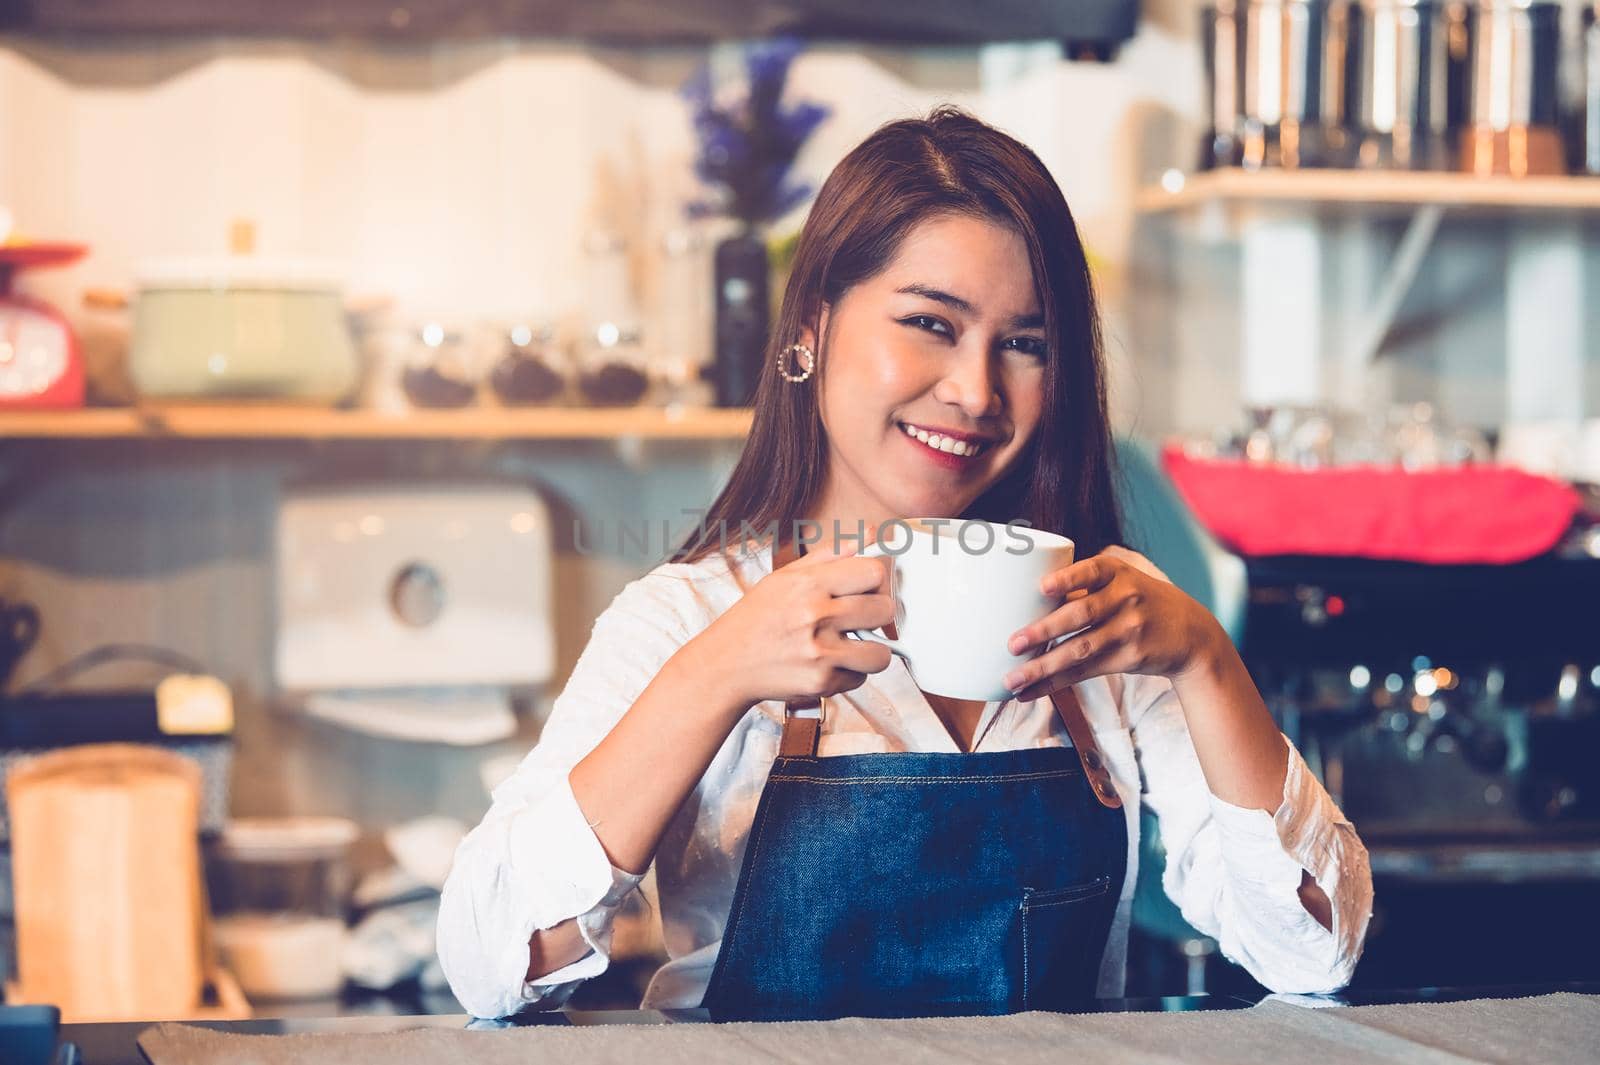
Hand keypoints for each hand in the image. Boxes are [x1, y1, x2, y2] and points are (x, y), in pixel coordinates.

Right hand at [697, 539, 896, 708]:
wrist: (725, 664)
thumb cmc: (756, 618)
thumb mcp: (785, 577)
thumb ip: (831, 554)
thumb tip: (872, 534)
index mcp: (808, 583)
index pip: (874, 572)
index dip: (877, 581)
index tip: (869, 589)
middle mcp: (815, 616)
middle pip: (883, 610)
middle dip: (877, 615)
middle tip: (861, 619)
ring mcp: (819, 652)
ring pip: (881, 653)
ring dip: (870, 651)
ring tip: (851, 645)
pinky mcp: (821, 683)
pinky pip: (860, 678)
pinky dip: (849, 674)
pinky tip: (829, 664)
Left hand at [1000, 545, 1224, 701]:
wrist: (1192, 634)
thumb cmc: (1141, 602)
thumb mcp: (1122, 581)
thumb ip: (1082, 586)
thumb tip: (1021, 596)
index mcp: (1116, 572)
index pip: (1090, 572)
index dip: (1067, 579)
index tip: (1042, 587)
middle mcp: (1125, 597)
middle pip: (1080, 615)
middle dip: (1044, 630)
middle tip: (1012, 644)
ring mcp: (1129, 629)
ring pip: (1079, 650)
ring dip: (1043, 667)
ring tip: (1012, 679)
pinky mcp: (1129, 657)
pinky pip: (1085, 672)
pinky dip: (1054, 683)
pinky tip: (1030, 691)